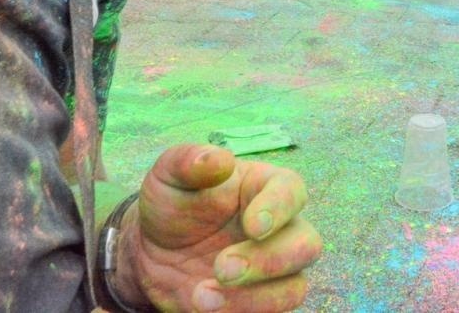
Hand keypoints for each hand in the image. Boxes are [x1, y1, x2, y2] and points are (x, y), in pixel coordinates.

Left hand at [121, 145, 320, 312]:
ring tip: (202, 296)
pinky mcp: (257, 302)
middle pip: (307, 246)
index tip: (252, 225)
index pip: (292, 192)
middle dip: (269, 261)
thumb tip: (219, 160)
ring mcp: (273, 270)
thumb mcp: (169, 175)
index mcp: (265, 188)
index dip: (279, 209)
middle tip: (222, 268)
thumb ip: (189, 162)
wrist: (151, 249)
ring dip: (253, 299)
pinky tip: (203, 306)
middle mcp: (280, 229)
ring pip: (294, 289)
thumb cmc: (173, 203)